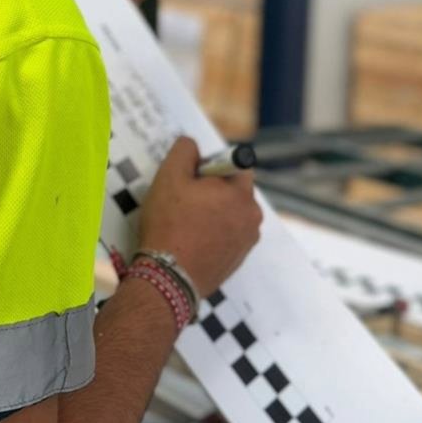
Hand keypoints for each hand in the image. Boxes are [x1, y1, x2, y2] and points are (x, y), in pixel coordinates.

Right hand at [137, 136, 261, 299]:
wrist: (169, 278)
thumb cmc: (169, 225)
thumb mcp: (169, 176)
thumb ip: (184, 151)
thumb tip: (192, 145)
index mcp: (242, 193)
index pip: (236, 165)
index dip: (212, 167)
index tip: (192, 179)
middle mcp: (252, 217)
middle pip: (234, 190)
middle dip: (213, 191)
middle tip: (185, 202)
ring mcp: (247, 242)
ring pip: (230, 214)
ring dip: (213, 213)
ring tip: (186, 225)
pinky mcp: (237, 260)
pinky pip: (227, 236)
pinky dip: (213, 234)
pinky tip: (191, 241)